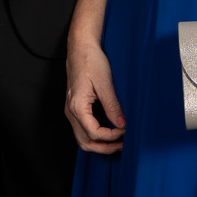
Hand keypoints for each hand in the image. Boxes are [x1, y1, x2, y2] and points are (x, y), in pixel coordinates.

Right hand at [64, 34, 124, 153]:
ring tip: (117, 141)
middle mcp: (71, 111)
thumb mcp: (105, 83)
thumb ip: (112, 106)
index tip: (126, 131)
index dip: (112, 136)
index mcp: (77, 106)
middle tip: (123, 145)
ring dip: (99, 144)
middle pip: (85, 142)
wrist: (81, 48)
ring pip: (83, 138)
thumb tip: (121, 124)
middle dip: (104, 148)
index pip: (94, 133)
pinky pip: (83, 129)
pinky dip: (95, 135)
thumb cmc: (90, 61)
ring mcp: (71, 110)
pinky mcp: (76, 107)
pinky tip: (109, 130)